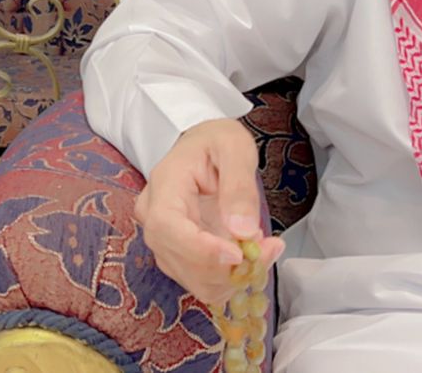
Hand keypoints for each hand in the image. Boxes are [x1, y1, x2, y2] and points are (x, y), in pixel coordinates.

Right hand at [134, 118, 282, 305]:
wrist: (203, 145)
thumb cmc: (216, 141)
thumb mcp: (235, 148)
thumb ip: (239, 187)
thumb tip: (242, 231)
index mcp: (164, 184)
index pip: (167, 227)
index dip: (200, 250)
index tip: (237, 255)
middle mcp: (153, 215)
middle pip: (177, 259)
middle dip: (225, 268)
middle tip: (267, 249)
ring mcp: (164, 238)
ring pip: (190, 278)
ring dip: (231, 277)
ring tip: (265, 249)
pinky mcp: (179, 254)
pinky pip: (201, 280)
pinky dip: (230, 280)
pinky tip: (252, 258)